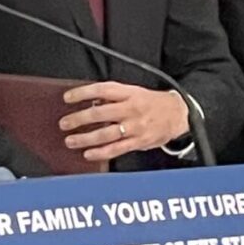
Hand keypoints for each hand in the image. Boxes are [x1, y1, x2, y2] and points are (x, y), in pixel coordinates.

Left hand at [60, 83, 190, 160]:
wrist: (179, 114)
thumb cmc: (153, 103)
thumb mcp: (134, 92)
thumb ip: (113, 96)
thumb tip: (90, 102)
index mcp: (129, 93)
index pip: (102, 90)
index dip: (82, 93)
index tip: (67, 98)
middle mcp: (131, 109)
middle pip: (100, 113)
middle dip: (79, 119)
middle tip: (64, 123)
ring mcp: (134, 127)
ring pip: (105, 134)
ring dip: (85, 138)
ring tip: (70, 140)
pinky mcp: (138, 142)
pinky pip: (116, 149)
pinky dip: (100, 153)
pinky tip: (88, 154)